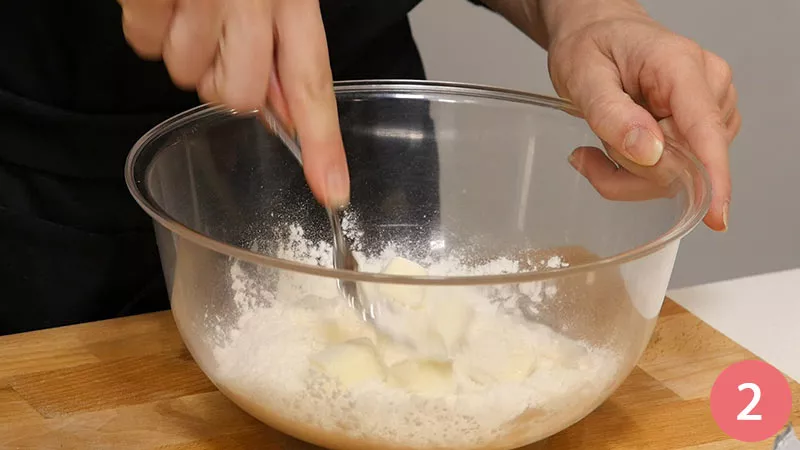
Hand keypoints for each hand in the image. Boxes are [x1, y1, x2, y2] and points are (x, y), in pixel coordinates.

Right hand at [118, 0, 349, 206]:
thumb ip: (284, 47)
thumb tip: (285, 113)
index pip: (313, 83)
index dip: (323, 143)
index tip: (332, 191)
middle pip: (237, 97)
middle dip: (226, 82)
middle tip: (222, 40)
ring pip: (186, 74)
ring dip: (186, 48)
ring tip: (191, 3)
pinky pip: (146, 44)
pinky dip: (151, 25)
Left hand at [547, 7, 738, 230]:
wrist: (599, 33)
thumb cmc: (591, 46)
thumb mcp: (583, 76)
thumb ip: (612, 114)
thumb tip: (650, 153)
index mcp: (681, 66)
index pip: (705, 129)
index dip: (712, 176)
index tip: (716, 215)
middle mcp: (708, 88)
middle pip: (685, 163)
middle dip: (632, 170)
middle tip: (589, 152)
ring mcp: (711, 110)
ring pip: (679, 176)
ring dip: (630, 174)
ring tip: (599, 142)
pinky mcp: (702, 132)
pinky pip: (673, 175)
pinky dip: (635, 174)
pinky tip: (615, 149)